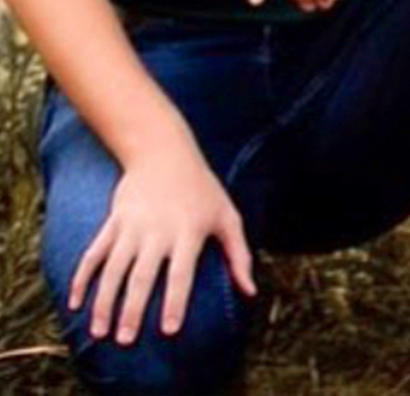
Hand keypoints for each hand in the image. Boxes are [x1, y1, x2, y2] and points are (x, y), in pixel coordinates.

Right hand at [70, 134, 254, 344]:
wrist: (164, 151)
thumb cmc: (202, 189)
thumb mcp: (227, 216)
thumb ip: (239, 254)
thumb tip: (251, 292)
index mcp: (189, 230)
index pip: (181, 272)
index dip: (175, 302)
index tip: (168, 331)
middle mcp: (158, 230)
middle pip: (142, 276)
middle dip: (133, 310)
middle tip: (126, 340)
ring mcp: (132, 226)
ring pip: (114, 269)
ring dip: (104, 301)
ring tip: (99, 331)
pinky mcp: (113, 222)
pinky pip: (94, 254)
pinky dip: (82, 278)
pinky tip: (75, 302)